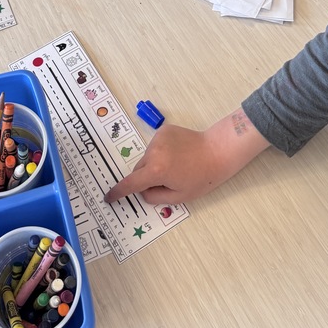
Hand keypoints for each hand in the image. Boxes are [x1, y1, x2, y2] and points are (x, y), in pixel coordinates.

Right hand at [105, 111, 269, 204]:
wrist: (217, 151)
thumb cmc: (202, 178)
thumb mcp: (179, 196)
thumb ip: (155, 197)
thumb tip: (142, 192)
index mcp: (156, 170)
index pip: (131, 184)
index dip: (118, 192)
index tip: (109, 197)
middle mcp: (153, 152)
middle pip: (139, 169)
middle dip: (145, 178)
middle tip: (165, 182)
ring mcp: (158, 138)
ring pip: (146, 157)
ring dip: (153, 164)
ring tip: (175, 167)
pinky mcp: (163, 130)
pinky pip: (154, 146)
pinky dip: (159, 152)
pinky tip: (176, 155)